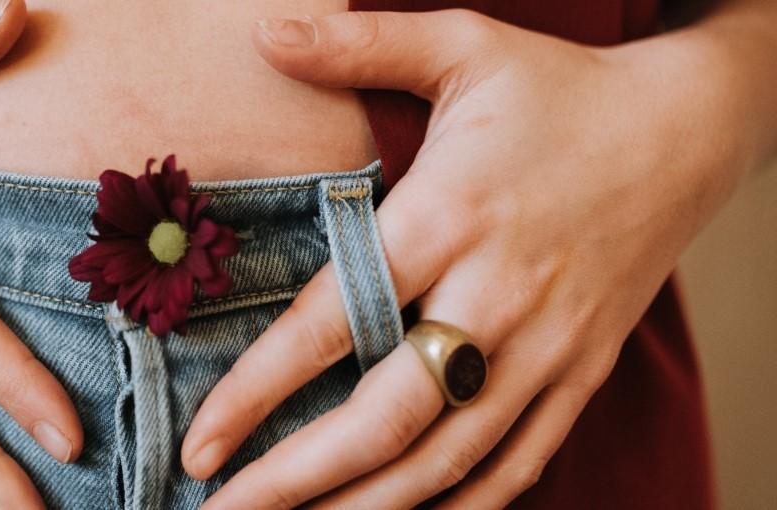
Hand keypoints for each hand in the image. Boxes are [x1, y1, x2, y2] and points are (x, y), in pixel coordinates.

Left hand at [181, 9, 753, 508]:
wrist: (685, 130)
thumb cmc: (558, 90)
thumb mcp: (461, 44)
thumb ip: (357, 45)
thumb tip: (261, 32)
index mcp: (450, 216)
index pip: (332, 324)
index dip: (257, 392)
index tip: (200, 442)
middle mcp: (497, 294)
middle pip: (389, 416)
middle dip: (297, 478)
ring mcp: (546, 345)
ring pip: (450, 457)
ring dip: (366, 507)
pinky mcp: (580, 371)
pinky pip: (519, 462)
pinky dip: (459, 507)